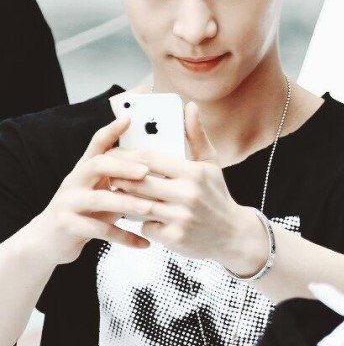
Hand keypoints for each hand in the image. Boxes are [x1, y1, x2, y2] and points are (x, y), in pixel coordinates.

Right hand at [30, 116, 151, 265]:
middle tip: (146, 171)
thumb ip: (116, 180)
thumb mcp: (96, 191)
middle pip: (97, 165)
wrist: (46, 241)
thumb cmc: (82, 212)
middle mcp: (74, 181)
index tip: (128, 118)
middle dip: (123, 166)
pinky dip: (124, 238)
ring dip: (128, 203)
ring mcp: (68, 203)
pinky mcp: (67, 226)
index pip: (96, 143)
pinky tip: (144, 244)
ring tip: (150, 209)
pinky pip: (100, 230)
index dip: (111, 130)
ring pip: (100, 199)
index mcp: (83, 169)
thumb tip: (150, 168)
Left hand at [108, 102, 266, 270]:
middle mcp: (188, 195)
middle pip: (141, 182)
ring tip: (116, 190)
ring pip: (140, 205)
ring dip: (126, 198)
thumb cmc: (216, 194)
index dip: (128, 155)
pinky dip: (142, 220)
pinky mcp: (175, 238)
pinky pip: (147, 226)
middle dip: (120, 177)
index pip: (151, 159)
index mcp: (194, 172)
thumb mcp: (210, 163)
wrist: (232, 234)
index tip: (113, 153)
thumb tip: (189, 106)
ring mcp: (181, 218)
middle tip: (108, 172)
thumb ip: (196, 135)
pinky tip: (139, 215)